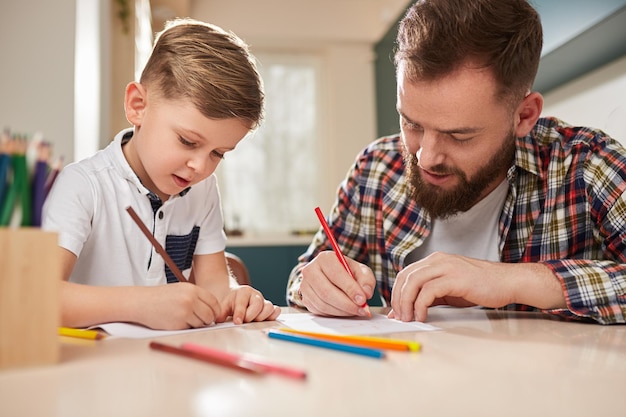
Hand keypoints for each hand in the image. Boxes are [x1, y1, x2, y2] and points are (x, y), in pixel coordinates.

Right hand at [137, 282, 221, 329]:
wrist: (142, 302)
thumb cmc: (161, 297)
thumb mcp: (181, 289)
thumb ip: (196, 297)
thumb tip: (213, 310)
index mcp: (192, 289)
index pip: (214, 302)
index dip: (215, 310)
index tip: (213, 314)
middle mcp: (190, 300)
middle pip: (210, 315)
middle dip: (208, 319)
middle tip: (201, 320)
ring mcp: (185, 312)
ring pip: (201, 323)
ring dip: (197, 324)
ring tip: (185, 318)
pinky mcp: (178, 324)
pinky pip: (190, 329)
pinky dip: (187, 327)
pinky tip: (177, 321)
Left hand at [217, 286, 280, 323]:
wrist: (237, 297)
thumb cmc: (231, 302)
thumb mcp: (224, 305)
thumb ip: (221, 312)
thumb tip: (218, 319)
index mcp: (243, 292)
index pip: (243, 303)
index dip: (240, 313)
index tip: (237, 321)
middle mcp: (255, 295)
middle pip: (258, 305)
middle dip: (251, 316)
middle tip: (245, 321)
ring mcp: (263, 300)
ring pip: (269, 307)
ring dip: (262, 317)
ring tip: (254, 321)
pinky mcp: (269, 307)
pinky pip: (276, 310)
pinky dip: (273, 316)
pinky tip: (265, 320)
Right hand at [299, 251, 375, 316]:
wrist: (332, 276)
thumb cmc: (347, 272)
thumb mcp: (360, 271)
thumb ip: (366, 280)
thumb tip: (366, 293)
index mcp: (324, 258)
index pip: (336, 274)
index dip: (350, 289)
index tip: (362, 299)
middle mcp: (310, 270)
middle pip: (326, 292)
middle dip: (347, 304)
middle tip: (361, 309)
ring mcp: (305, 285)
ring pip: (323, 304)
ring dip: (342, 311)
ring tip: (356, 311)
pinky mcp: (305, 299)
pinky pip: (320, 311)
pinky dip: (335, 314)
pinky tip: (345, 311)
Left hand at [389, 252, 562, 321]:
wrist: (508, 282)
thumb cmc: (480, 287)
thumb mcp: (449, 290)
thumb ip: (429, 296)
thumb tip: (407, 310)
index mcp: (435, 260)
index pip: (405, 273)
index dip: (396, 292)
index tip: (395, 310)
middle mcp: (438, 260)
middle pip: (405, 277)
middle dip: (398, 298)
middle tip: (399, 317)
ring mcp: (446, 267)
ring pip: (414, 282)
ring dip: (406, 302)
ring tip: (408, 318)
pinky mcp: (455, 278)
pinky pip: (428, 290)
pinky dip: (421, 304)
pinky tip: (423, 316)